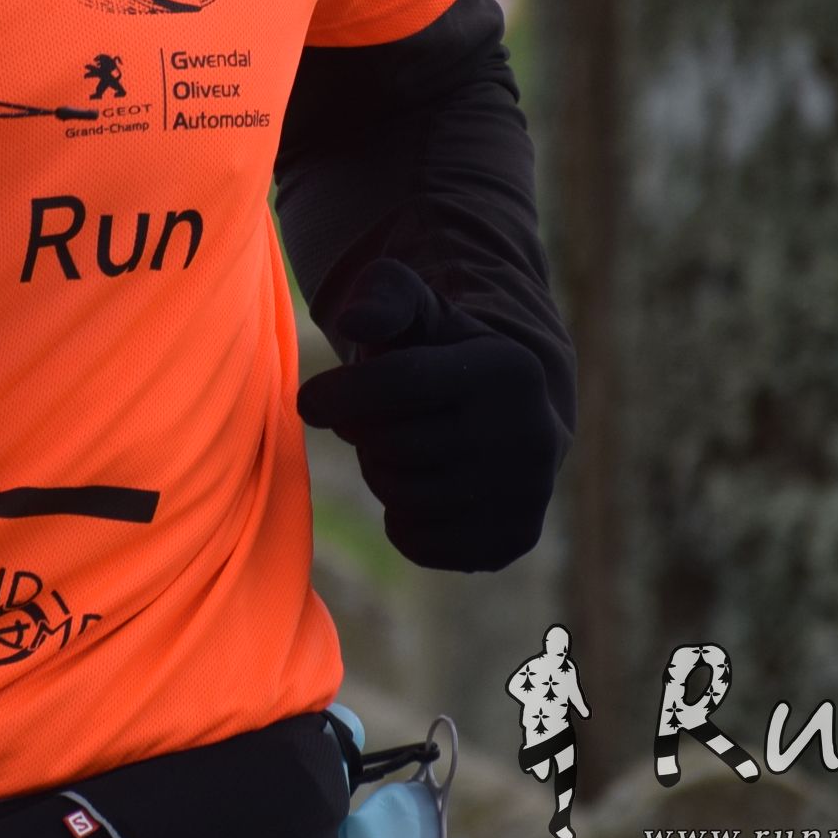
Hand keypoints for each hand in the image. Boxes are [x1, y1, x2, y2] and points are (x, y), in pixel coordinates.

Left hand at [295, 257, 565, 572]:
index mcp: (507, 370)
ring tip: (397, 448)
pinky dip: (401, 519)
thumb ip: (382, 294)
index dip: (337, 394)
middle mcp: (530, 435)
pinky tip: (419, 488)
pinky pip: (420, 544)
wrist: (510, 415)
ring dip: (380, 474)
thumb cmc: (444, 353)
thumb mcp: (418, 308)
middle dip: (362, 432)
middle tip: (370, 420)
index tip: (307, 401)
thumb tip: (354, 322)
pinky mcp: (513, 540)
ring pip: (402, 498)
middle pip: (392, 446)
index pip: (398, 384)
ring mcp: (527, 495)